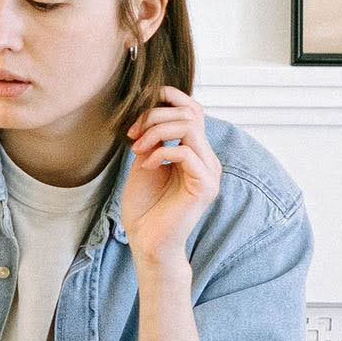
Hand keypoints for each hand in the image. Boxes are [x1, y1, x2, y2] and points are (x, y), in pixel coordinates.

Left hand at [119, 86, 221, 265]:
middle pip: (191, 113)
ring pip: (190, 127)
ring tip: (137, 149)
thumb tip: (150, 113)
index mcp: (195, 152)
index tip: (140, 106)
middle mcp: (207, 159)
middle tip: (132, 134)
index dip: (170, 97)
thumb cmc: (145, 208)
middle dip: (155, 116)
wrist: (147, 243)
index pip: (194, 110)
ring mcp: (209, 172)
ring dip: (156, 132)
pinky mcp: (205, 186)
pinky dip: (160, 152)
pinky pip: (185, 152)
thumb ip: (152, 139)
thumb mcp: (144, 163)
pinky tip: (146, 166)